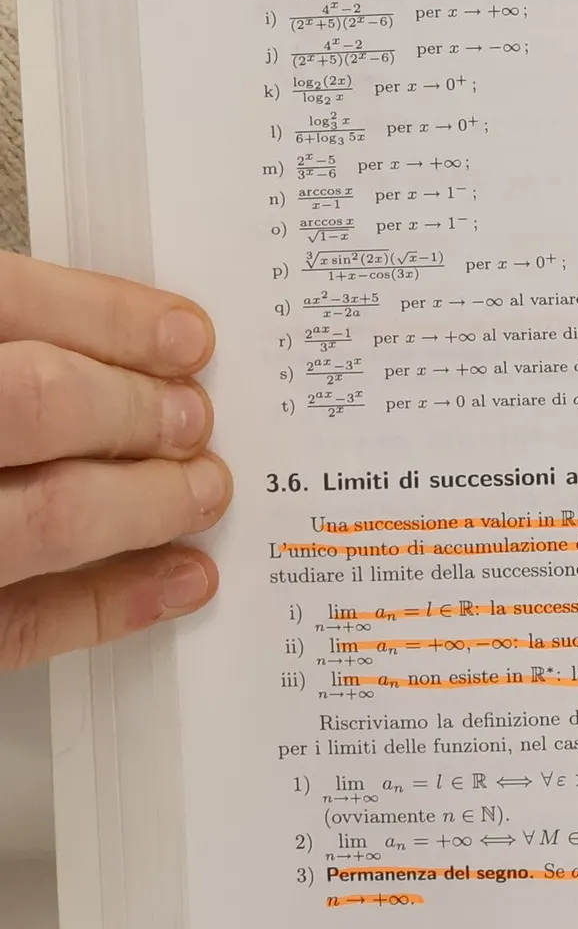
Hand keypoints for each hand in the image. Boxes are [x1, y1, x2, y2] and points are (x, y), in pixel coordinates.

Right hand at [0, 254, 229, 670]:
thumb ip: (15, 344)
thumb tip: (137, 350)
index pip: (10, 303)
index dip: (109, 319)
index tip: (189, 337)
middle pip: (39, 402)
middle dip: (139, 409)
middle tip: (198, 419)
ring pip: (48, 517)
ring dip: (148, 503)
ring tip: (206, 491)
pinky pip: (21, 625)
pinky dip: (112, 602)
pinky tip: (184, 579)